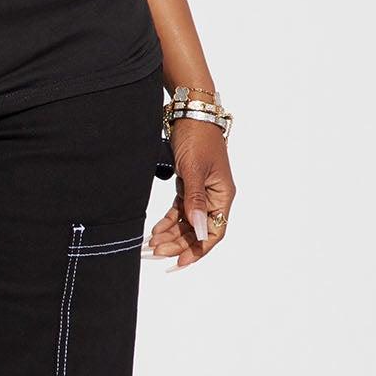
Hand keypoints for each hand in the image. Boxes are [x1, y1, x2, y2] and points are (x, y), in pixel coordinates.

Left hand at [145, 118, 235, 268]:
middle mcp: (214, 196)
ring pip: (188, 221)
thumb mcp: (194, 170)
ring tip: (153, 243)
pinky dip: (169, 220)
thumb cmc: (197, 137)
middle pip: (198, 229)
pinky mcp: (189, 185)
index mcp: (223, 195)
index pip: (214, 231)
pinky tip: (156, 229)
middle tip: (157, 252)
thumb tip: (198, 232)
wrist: (189, 113)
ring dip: (172, 234)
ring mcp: (201, 191)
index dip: (198, 249)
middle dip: (178, 243)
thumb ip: (195, 201)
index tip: (180, 262)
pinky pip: (180, 209)